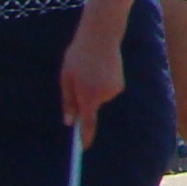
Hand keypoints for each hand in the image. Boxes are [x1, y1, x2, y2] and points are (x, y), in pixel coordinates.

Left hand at [57, 19, 128, 139]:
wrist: (101, 36)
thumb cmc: (79, 55)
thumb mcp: (66, 77)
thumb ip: (68, 101)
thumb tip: (69, 122)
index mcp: (88, 95)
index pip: (87, 123)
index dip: (84, 137)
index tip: (82, 149)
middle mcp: (103, 95)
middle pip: (90, 107)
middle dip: (83, 100)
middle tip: (78, 79)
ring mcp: (114, 90)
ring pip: (98, 99)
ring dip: (92, 90)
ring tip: (90, 70)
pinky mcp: (120, 84)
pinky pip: (106, 91)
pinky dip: (101, 85)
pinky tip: (100, 69)